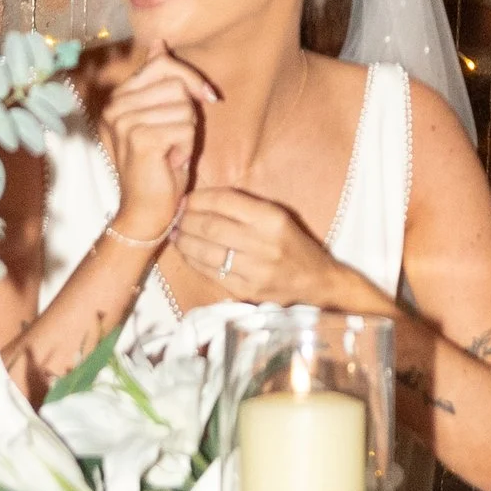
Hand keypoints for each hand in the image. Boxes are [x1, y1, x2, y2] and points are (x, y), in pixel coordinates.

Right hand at [97, 48, 214, 246]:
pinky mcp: (140, 137)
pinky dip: (186, 146)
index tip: (206, 98)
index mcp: (118, 98)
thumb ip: (158, 81)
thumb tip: (159, 44)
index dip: (191, 79)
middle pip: (176, 83)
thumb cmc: (158, 166)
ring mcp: (124, 121)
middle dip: (188, 113)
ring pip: (184, 106)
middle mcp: (115, 106)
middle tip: (174, 139)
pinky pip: (185, 126)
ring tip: (169, 152)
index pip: (163, 63)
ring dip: (187, 133)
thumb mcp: (161, 117)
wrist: (145, 212)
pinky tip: (170, 161)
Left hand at [168, 182, 344, 309]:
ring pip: (206, 251)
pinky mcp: (245, 291)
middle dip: (186, 219)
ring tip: (176, 233)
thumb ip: (244, 207)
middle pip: (211, 226)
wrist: (315, 282)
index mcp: (271, 218)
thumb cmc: (293, 243)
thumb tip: (201, 201)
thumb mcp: (277, 216)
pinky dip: (192, 261)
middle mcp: (263, 243)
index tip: (186, 199)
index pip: (225, 202)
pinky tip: (186, 253)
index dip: (199, 198)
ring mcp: (253, 270)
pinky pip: (210, 272)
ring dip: (184, 240)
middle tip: (176, 216)